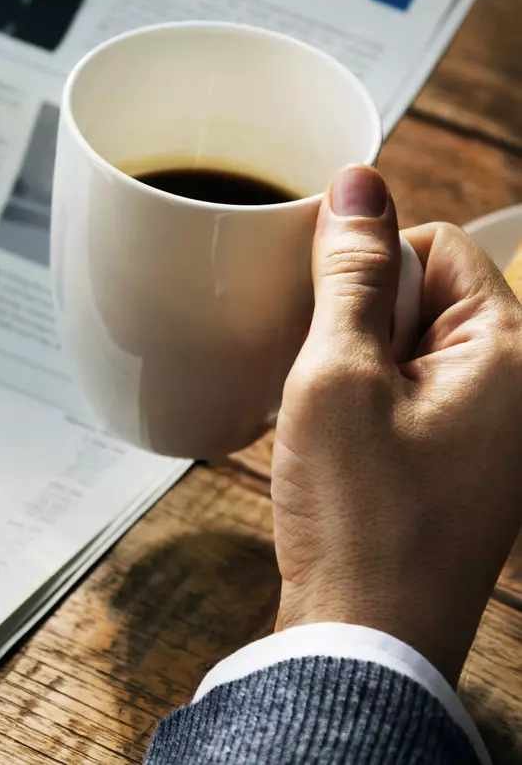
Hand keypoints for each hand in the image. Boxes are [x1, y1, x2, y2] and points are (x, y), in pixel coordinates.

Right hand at [272, 164, 521, 683]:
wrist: (364, 637)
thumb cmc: (358, 518)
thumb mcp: (338, 378)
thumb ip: (350, 276)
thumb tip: (358, 183)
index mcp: (509, 353)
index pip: (438, 244)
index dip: (366, 263)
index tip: (318, 313)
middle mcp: (512, 387)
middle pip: (426, 292)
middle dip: (356, 316)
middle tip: (318, 374)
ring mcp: (486, 429)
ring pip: (407, 344)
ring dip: (351, 361)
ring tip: (321, 415)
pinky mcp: (455, 462)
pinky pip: (406, 393)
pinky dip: (359, 399)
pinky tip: (329, 440)